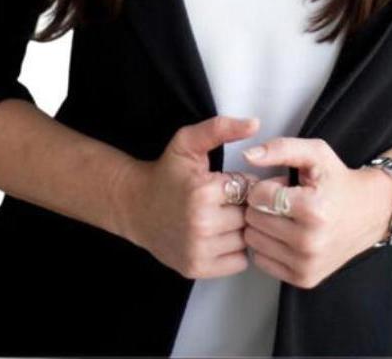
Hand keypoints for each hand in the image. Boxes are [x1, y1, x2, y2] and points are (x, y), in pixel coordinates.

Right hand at [125, 115, 262, 279]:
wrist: (136, 207)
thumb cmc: (167, 172)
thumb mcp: (188, 141)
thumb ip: (220, 128)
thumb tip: (255, 123)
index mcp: (202, 192)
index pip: (249, 188)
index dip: (242, 182)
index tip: (227, 182)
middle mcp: (201, 224)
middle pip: (249, 215)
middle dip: (243, 206)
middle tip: (226, 200)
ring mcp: (198, 250)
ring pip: (246, 239)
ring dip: (240, 229)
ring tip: (222, 216)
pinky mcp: (196, 268)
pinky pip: (238, 261)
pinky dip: (234, 250)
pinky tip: (219, 235)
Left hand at [242, 136, 391, 288]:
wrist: (369, 213)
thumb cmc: (338, 181)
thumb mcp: (315, 153)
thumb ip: (281, 148)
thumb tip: (249, 155)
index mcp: (312, 209)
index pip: (258, 196)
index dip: (266, 185)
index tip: (283, 185)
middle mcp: (309, 242)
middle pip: (253, 218)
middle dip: (263, 205)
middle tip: (285, 201)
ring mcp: (306, 264)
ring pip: (253, 240)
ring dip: (264, 225)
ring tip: (286, 216)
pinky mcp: (303, 279)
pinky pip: (261, 260)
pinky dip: (268, 245)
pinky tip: (285, 234)